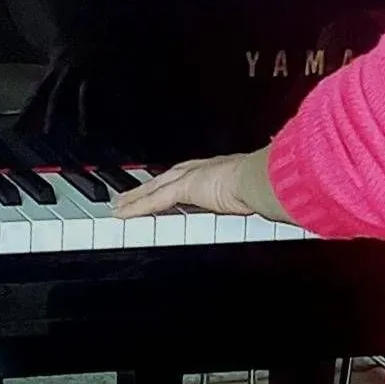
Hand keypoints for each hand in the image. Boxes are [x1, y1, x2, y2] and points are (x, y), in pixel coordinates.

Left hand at [113, 154, 254, 218]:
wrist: (263, 178)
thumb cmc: (265, 184)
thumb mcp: (254, 193)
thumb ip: (248, 199)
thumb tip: (259, 204)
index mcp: (218, 171)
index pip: (187, 176)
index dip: (171, 183)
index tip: (162, 188)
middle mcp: (202, 170)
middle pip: (165, 179)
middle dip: (146, 187)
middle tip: (129, 195)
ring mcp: (191, 178)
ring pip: (154, 188)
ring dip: (135, 197)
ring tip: (118, 205)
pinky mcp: (182, 189)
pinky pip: (153, 201)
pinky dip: (136, 207)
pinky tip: (122, 213)